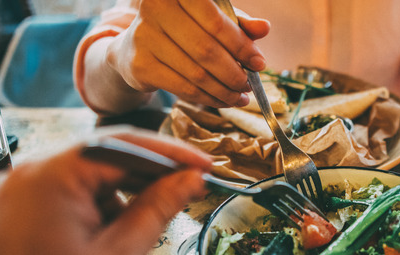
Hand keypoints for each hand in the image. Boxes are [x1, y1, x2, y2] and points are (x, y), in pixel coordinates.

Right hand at [106, 0, 269, 107]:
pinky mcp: (140, 65)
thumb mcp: (210, 18)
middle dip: (234, 72)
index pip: (216, 21)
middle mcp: (156, 8)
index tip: (259, 63)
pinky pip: (184, 88)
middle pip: (207, 50)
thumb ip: (237, 23)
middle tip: (249, 85)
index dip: (241, 45)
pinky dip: (208, 98)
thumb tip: (264, 28)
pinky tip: (221, 101)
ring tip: (239, 96)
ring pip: (196, 73)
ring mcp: (144, 37)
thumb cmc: (181, 28)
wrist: (134, 46)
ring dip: (224, 90)